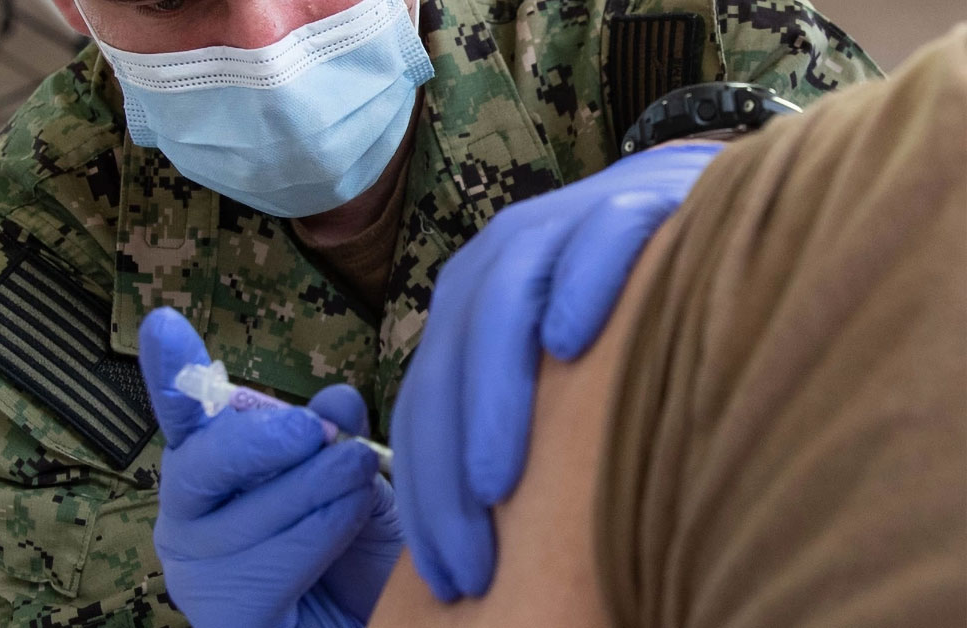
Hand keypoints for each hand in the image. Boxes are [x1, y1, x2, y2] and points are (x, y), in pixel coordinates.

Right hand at [139, 308, 400, 627]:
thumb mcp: (355, 481)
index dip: (171, 372)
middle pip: (201, 462)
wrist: (368, 621)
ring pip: (250, 510)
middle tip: (319, 432)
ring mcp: (197, 570)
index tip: (164, 326)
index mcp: (210, 467)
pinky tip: (345, 539)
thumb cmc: (353, 551)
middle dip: (264, 441)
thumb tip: (338, 398)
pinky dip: (317, 538)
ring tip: (361, 481)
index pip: (183, 415)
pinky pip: (270, 563)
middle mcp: (187, 516)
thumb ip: (339, 439)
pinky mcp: (223, 614)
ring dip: (320, 490)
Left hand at [390, 143, 724, 600]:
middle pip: (449, 367)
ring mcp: (560, 224)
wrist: (702, 211)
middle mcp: (498, 263)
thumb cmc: (628, 315)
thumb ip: (519, 421)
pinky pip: (598, 239)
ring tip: (495, 485)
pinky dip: (578, 285)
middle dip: (446, 472)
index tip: (441, 576)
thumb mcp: (559, 369)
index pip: (424, 407)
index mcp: (468, 308)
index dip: (423, 492)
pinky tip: (569, 342)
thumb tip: (492, 529)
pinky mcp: (631, 201)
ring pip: (503, 305)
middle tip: (468, 561)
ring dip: (493, 397)